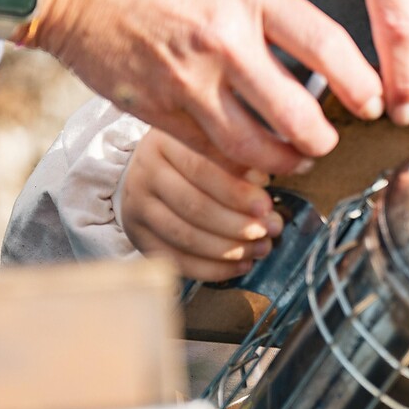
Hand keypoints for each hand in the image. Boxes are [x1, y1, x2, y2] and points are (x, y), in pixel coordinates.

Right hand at [31, 0, 382, 176]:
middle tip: (332, 142)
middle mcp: (223, 41)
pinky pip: (209, 152)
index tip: (375, 101)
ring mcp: (187, 81)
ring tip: (295, 158)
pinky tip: (248, 160)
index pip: (326, 46)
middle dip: (324, 140)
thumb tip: (293, 22)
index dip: (361, 83)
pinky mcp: (155, 109)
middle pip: (297, 114)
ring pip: (254, 148)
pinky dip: (235, 163)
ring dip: (284, 162)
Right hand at [122, 130, 284, 282]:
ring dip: (230, 249)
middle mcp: (145, 171)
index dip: (237, 192)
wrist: (153, 167)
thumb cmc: (196, 152)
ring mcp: (137, 205)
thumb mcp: (214, 141)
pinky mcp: (139, 235)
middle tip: (270, 230)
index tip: (266, 206)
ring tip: (262, 248)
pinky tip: (241, 265)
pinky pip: (177, 260)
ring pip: (186, 236)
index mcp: (164, 140)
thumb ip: (239, 158)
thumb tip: (266, 183)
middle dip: (238, 224)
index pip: (201, 168)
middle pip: (194, 206)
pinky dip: (213, 269)